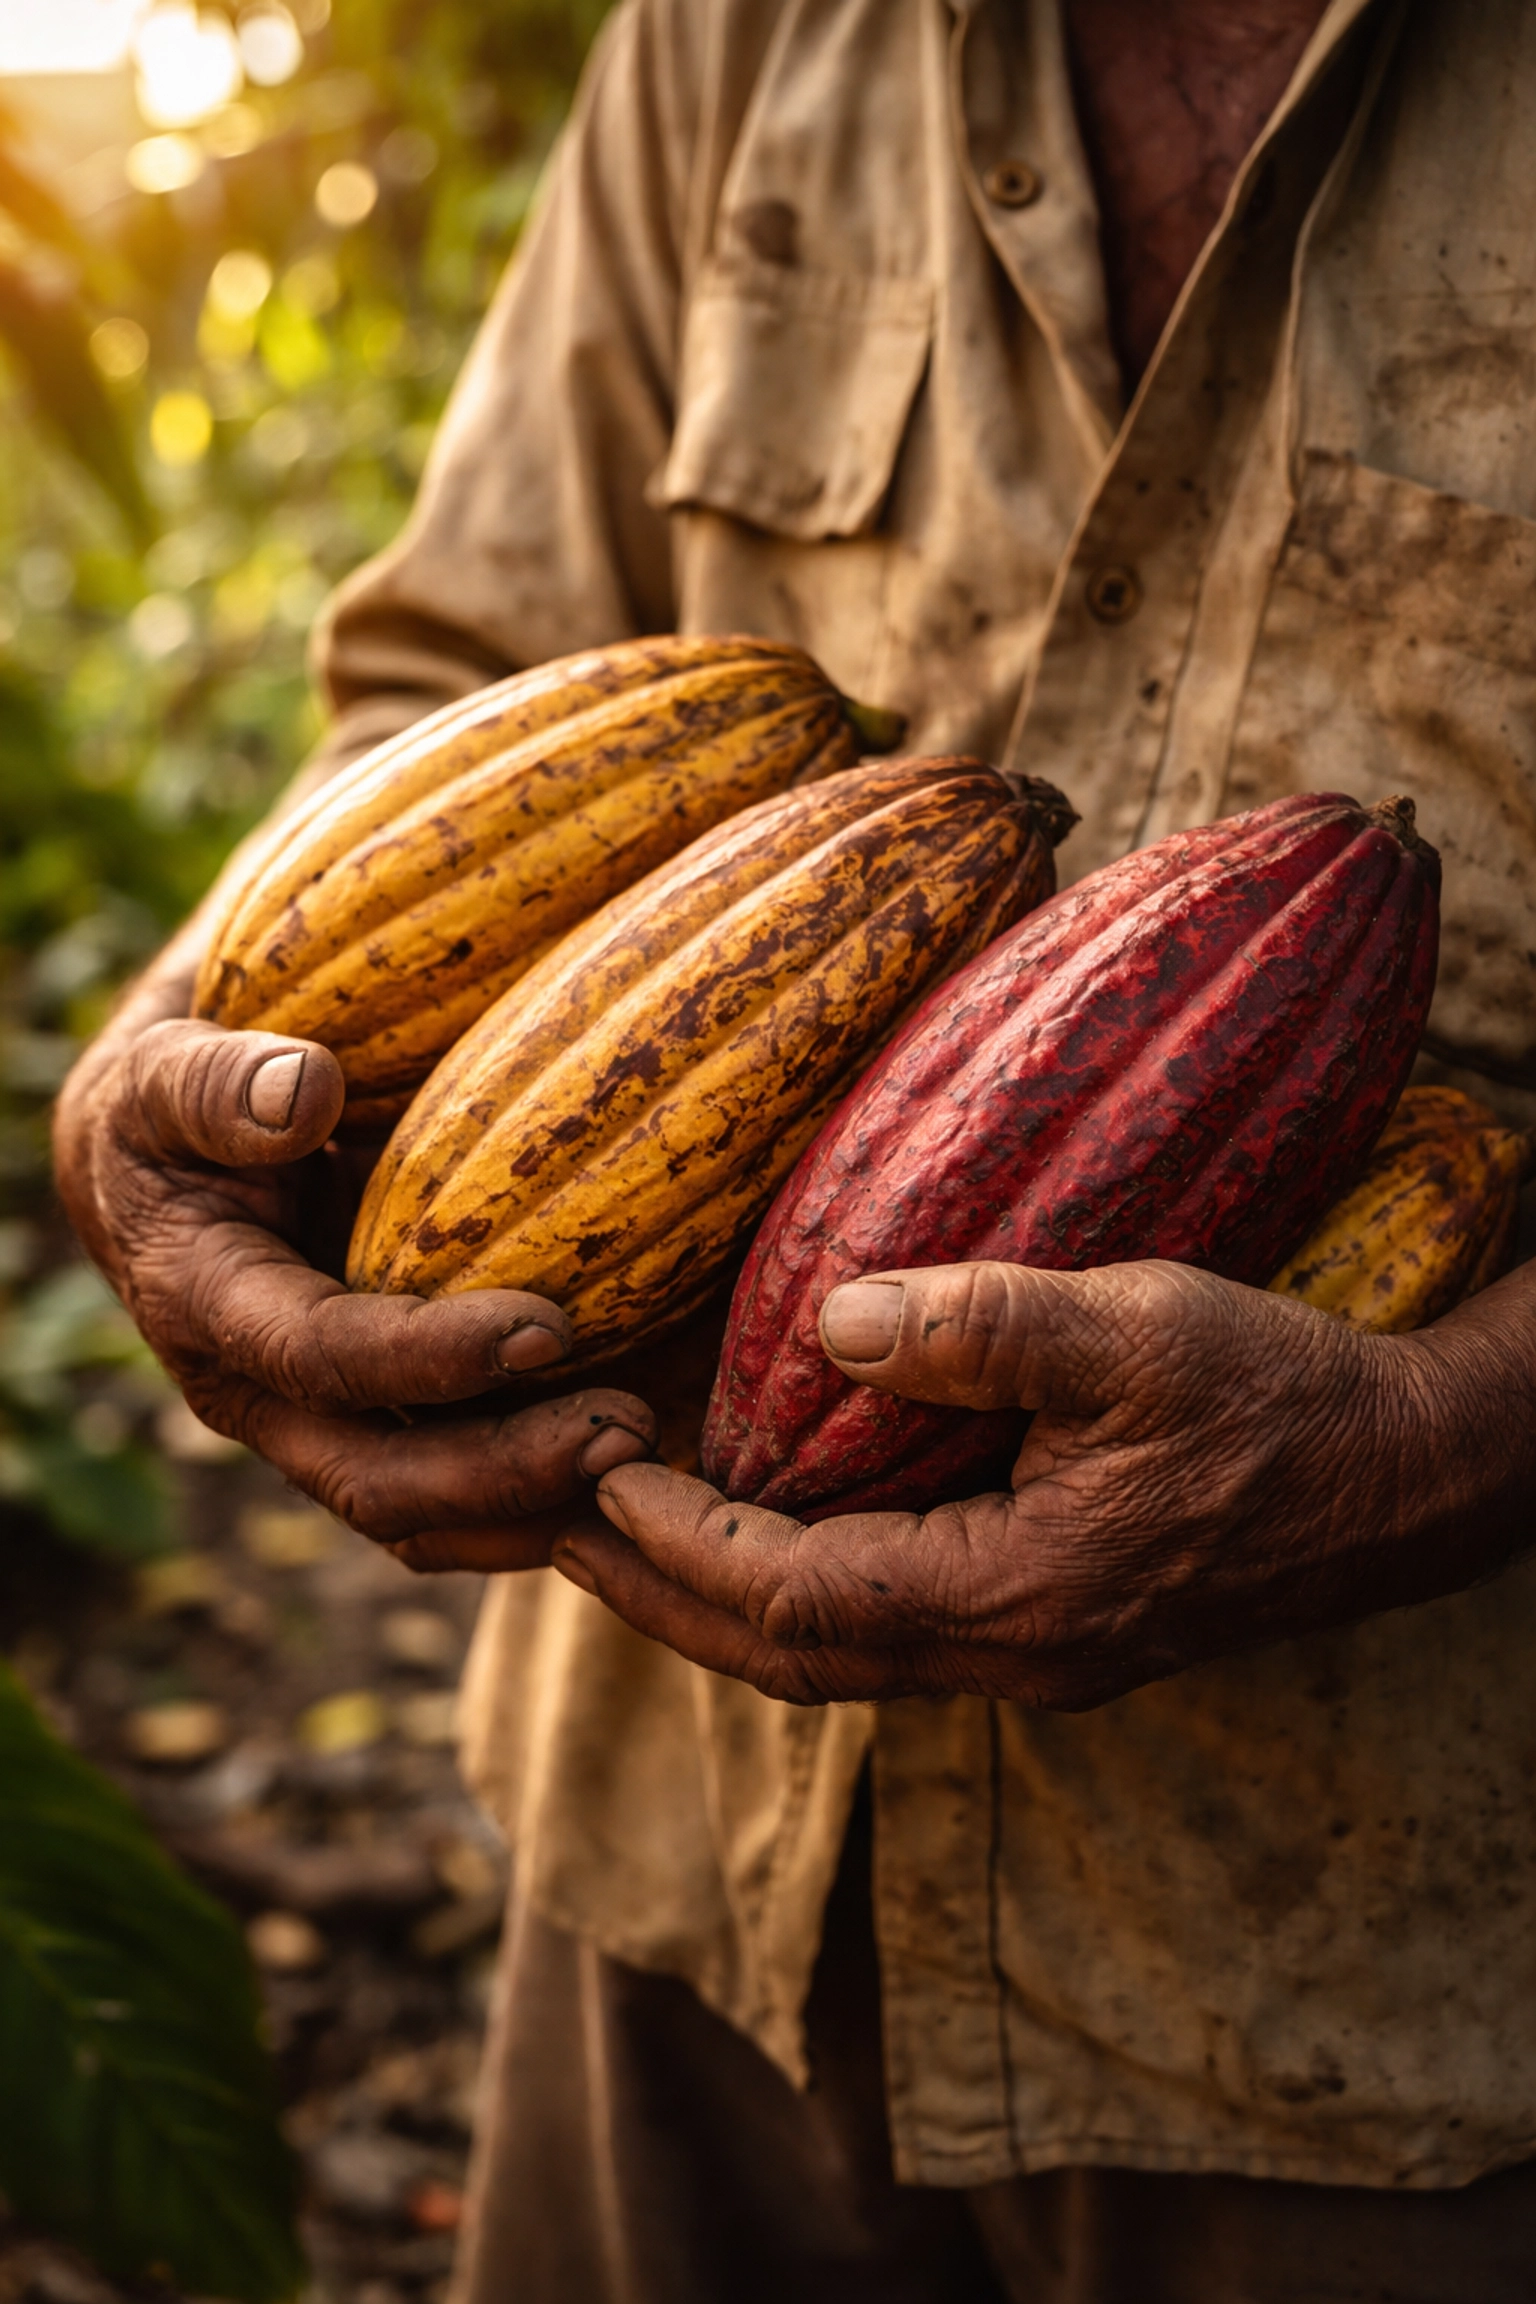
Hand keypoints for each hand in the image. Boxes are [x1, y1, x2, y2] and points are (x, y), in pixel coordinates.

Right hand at [54, 941, 654, 1571]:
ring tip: (658, 1460)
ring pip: (432, 1520)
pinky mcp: (384, 1436)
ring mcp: (327, 1433)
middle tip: (630, 1430)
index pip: (320, 1356)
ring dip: (543, 1509)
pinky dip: (555, 1498)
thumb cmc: (172, 1105)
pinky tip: (655, 1460)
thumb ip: (219, 1085)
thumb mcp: (166, 1075)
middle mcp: (265, 1402)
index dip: (429, 1356)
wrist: (163, 1169)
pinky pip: (467, 1502)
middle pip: (381, 1482)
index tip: (547, 1328)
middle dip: (507, 1473)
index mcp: (209, 1311)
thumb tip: (303, 1091)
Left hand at [551, 1256, 1533, 1706]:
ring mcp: (1029, 1653)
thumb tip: (830, 1316)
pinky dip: (788, 1582)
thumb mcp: (1143, 1330)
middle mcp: (1009, 1655)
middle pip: (784, 1654)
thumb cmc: (1285, 1396)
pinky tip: (755, 1524)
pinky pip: (878, 1625)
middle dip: (657, 1591)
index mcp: (1018, 1598)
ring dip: (712, 1596)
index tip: (589, 1473)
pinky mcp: (1047, 1624)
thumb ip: (987, 1326)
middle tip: (550, 1521)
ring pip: (826, 1654)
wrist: (1408, 1477)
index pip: (792, 1598)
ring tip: (616, 1528)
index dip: (675, 1542)